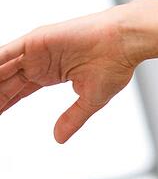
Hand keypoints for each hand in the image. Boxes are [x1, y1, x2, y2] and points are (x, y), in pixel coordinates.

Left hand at [0, 1, 140, 143]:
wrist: (125, 41)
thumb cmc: (115, 63)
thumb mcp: (90, 100)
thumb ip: (72, 119)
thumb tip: (58, 138)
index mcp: (50, 73)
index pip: (19, 92)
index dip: (4, 104)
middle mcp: (39, 60)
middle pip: (7, 82)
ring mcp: (35, 50)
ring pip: (3, 69)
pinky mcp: (35, 40)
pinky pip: (7, 54)